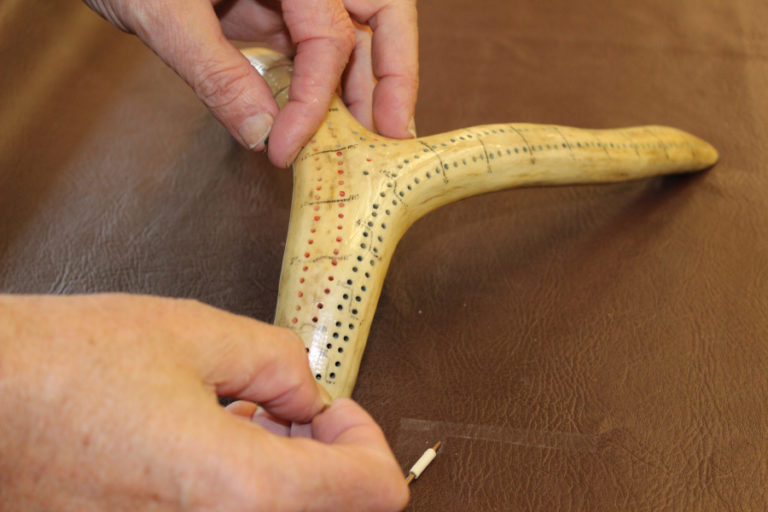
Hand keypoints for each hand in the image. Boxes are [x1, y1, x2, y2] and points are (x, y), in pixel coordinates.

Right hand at [0, 294, 407, 509]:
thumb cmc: (62, 371)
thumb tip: (307, 393)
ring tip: (242, 417)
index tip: (334, 408)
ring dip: (283, 471)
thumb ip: (281, 361)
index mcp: (242, 491)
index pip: (372, 491)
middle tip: (291, 409)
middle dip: (324, 454)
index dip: (366, 437)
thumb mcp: (197, 334)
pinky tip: (206, 443)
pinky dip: (241, 489)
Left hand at [83, 0, 418, 166]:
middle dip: (392, 79)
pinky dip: (326, 88)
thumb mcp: (163, 11)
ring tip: (371, 140)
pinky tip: (330, 123)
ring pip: (355, 36)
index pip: (329, 34)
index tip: (290, 147)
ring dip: (365, 89)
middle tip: (394, 137)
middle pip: (378, 18)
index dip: (317, 97)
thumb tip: (259, 133)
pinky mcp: (274, 10)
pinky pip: (315, 49)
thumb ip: (214, 72)